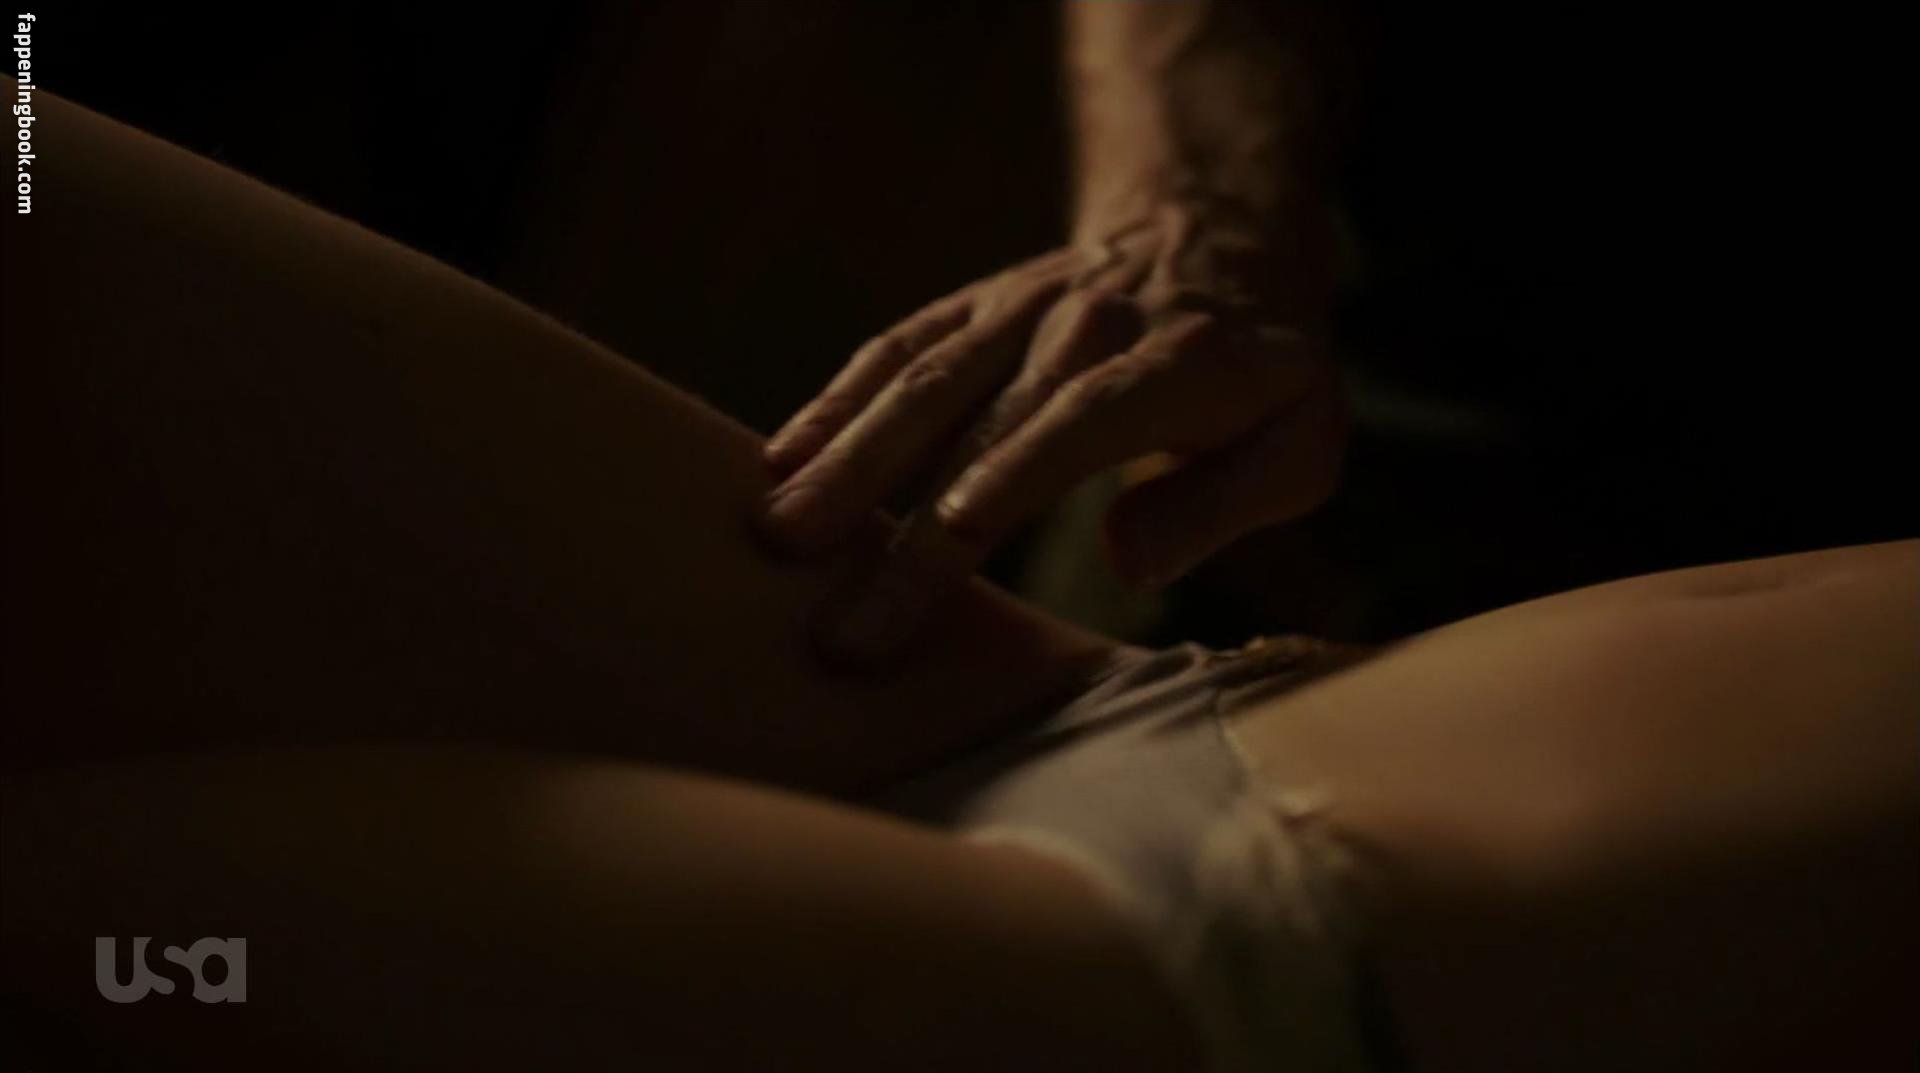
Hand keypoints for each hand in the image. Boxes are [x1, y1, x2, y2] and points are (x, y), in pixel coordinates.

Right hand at [757, 214, 1348, 663]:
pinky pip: (894, 350)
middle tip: (836, 624)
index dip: (1013, 472)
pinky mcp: (968, 309)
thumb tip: (1130, 561)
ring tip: (776, 537)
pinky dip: (832, 403)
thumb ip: (1231, 501)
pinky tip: (777, 461)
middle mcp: (1079, 328)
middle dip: (899, 526)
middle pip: (976, 422)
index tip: (948, 538)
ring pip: (917, 382)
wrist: (1209, 233)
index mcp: (1170, 367)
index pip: (1078, 420)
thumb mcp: (1303, 441)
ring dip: (842, 460)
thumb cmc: (1256, 375)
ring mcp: (1014, 312)